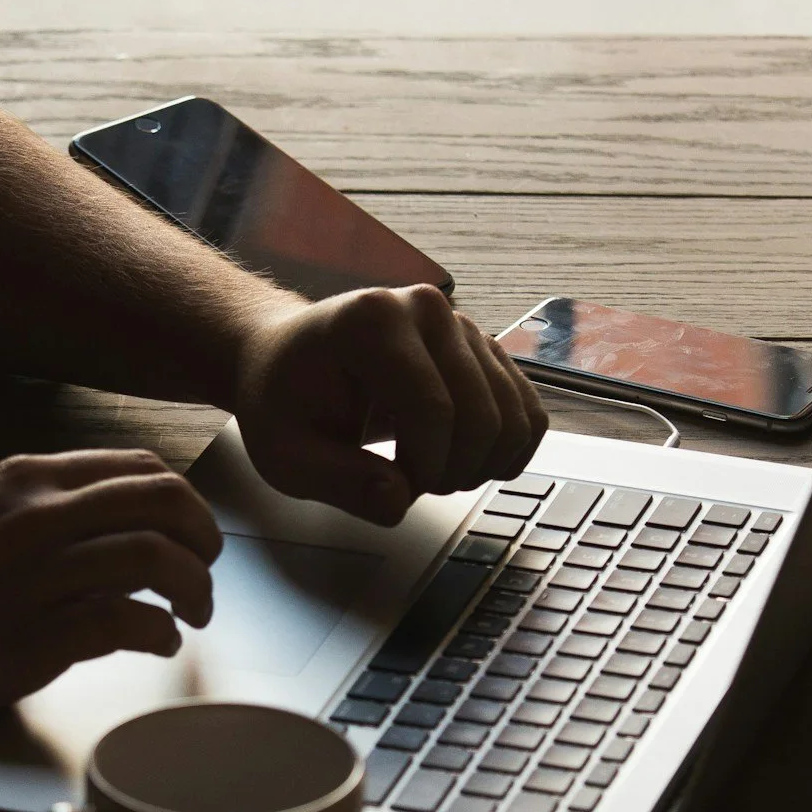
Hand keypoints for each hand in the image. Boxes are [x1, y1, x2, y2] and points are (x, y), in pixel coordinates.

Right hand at [0, 449, 221, 717]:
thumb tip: (103, 521)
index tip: (191, 531)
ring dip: (194, 590)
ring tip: (193, 615)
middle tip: (208, 570)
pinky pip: (124, 623)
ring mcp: (32, 576)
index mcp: (20, 480)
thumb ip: (33, 509)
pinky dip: (160, 634)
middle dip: (205, 537)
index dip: (182, 501)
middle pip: (162, 502)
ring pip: (153, 557)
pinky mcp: (29, 639)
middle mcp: (32, 517)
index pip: (137, 468)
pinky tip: (160, 644)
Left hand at [229, 284, 547, 525]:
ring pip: (513, 417)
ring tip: (434, 472)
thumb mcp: (286, 454)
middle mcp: (427, 309)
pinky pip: (527, 411)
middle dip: (453, 471)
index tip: (393, 488)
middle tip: (413, 484)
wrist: (289, 361)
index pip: (432, 410)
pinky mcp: (485, 350)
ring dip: (481, 465)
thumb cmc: (284, 401)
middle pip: (481, 415)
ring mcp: (462, 325)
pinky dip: (507, 451)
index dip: (422, 468)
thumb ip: (338, 482)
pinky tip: (467, 463)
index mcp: (373, 322)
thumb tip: (397, 502)